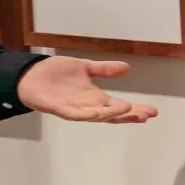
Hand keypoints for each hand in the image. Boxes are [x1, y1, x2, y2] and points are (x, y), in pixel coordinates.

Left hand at [16, 55, 157, 123]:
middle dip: (129, 115)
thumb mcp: (85, 68)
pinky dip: (88, 114)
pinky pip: (76, 114)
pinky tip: (99, 112)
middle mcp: (87, 106)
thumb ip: (105, 70)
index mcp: (95, 98)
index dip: (135, 110)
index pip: (119, 106)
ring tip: (129, 110)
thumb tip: (127, 68)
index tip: (153, 111)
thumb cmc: (56, 73)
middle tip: (147, 115)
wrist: (31, 75)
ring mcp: (74, 109)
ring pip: (97, 116)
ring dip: (112, 114)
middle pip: (112, 114)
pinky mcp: (60, 108)